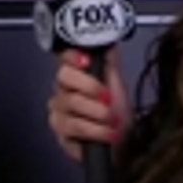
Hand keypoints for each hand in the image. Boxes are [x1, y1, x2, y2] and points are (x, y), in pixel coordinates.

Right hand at [46, 47, 130, 161]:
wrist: (123, 144)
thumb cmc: (118, 113)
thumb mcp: (117, 83)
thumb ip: (109, 60)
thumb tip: (108, 38)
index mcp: (74, 75)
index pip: (64, 57)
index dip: (73, 56)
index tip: (87, 61)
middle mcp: (62, 91)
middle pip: (64, 77)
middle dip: (91, 86)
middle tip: (108, 98)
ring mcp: (59, 112)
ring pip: (72, 103)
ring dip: (98, 112)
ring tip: (114, 121)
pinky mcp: (61, 134)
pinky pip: (75, 127)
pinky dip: (96, 130)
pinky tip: (108, 133)